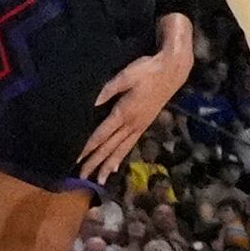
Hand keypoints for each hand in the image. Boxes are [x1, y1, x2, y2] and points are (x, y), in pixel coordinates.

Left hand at [78, 40, 195, 180]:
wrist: (172, 71)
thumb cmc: (148, 70)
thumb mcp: (126, 76)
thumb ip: (108, 90)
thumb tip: (91, 103)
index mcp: (124, 113)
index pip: (102, 135)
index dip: (88, 148)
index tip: (76, 159)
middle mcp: (131, 124)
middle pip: (110, 147)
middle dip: (95, 163)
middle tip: (81, 177)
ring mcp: (139, 126)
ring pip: (121, 150)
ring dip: (108, 165)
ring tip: (98, 180)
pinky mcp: (144, 125)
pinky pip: (130, 145)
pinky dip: (121, 157)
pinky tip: (116, 166)